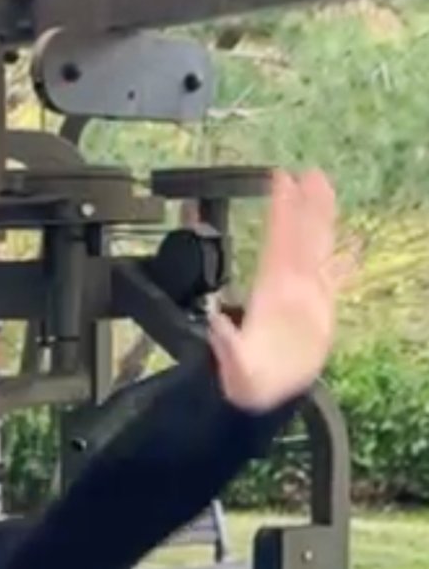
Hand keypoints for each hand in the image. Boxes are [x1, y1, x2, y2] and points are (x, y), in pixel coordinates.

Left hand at [208, 169, 342, 412]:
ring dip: (322, 220)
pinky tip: (353, 247)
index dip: (281, 212)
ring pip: (316, 249)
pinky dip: (344, 263)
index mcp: (268, 292)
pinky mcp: (320, 310)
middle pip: (299, 237)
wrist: (264, 396)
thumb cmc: (246, 383)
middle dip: (304, 205)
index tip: (281, 182)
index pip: (276, 242)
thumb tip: (215, 322)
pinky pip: (334, 279)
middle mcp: (286, 286)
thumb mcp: (234, 367)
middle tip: (310, 173)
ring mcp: (304, 295)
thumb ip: (227, 345)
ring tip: (326, 190)